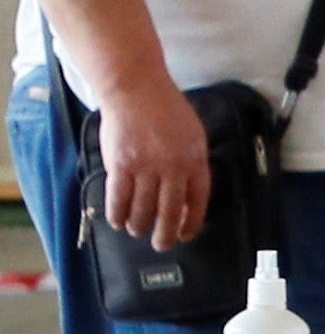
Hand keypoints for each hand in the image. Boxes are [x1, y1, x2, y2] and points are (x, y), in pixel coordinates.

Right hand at [95, 84, 207, 248]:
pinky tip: (117, 221)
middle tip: (161, 245)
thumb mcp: (193, 135)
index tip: (185, 234)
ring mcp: (145, 167)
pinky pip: (119, 197)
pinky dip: (117, 213)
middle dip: (165, 234)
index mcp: (195, 160)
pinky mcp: (120, 164)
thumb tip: (186, 194)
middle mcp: (173, 167)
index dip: (191, 222)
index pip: (198, 201)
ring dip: (139, 226)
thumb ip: (192, 163)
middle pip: (169, 212)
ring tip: (137, 231)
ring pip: (143, 209)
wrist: (135, 89)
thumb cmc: (165, 109)